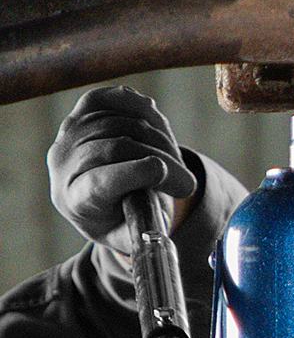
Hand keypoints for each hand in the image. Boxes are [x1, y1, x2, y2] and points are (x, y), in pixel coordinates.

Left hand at [47, 86, 196, 254]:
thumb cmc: (119, 220)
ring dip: (158, 139)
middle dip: (162, 161)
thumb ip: (144, 231)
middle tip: (187, 185)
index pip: (100, 181)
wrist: (97, 201)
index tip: (168, 175)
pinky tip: (152, 115)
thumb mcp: (130, 238)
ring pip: (120, 123)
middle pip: (116, 147)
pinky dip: (132, 103)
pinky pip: (104, 99)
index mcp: (74, 200)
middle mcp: (63, 166)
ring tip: (172, 161)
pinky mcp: (77, 116)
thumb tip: (165, 213)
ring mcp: (67, 137)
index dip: (136, 173)